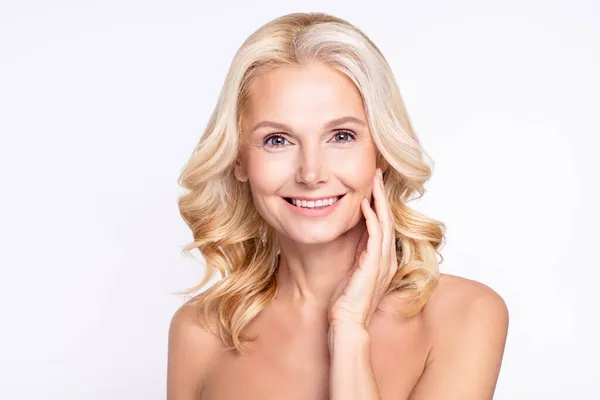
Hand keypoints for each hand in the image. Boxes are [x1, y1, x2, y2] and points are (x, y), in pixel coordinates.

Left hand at [328, 168, 397, 329]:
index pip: (385, 224)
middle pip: (389, 219)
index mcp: (383, 259)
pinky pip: (375, 237)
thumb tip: (353, 238)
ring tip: (374, 181)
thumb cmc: (346, 301)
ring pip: (385, 224)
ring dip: (379, 200)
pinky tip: (366, 204)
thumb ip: (358, 255)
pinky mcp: (373, 266)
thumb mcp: (354, 272)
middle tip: (378, 173)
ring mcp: (382, 262)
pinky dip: (372, 219)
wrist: (347, 323)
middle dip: (383, 195)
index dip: (381, 203)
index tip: (374, 185)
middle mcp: (387, 258)